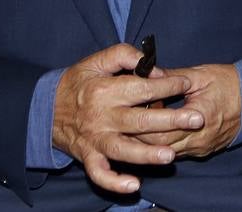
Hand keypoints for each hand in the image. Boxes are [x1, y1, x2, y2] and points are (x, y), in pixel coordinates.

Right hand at [52, 44, 202, 193]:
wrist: (45, 109)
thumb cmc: (78, 82)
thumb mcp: (98, 60)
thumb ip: (124, 55)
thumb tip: (150, 66)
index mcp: (105, 90)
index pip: (142, 88)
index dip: (167, 85)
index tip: (186, 84)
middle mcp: (101, 117)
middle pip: (139, 122)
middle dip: (170, 121)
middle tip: (196, 119)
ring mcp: (95, 140)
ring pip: (124, 150)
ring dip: (147, 155)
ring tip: (170, 156)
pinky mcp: (88, 156)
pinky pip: (100, 174)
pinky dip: (115, 181)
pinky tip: (134, 185)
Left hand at [138, 64, 241, 157]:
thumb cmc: (229, 83)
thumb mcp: (201, 75)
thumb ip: (173, 77)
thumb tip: (148, 74)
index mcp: (200, 117)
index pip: (161, 132)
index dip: (143, 123)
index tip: (133, 110)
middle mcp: (200, 139)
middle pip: (160, 147)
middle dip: (141, 136)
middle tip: (129, 122)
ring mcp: (201, 148)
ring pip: (167, 153)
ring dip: (152, 143)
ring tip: (140, 126)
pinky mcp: (203, 151)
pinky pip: (178, 153)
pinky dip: (165, 144)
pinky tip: (158, 132)